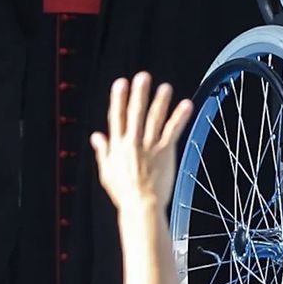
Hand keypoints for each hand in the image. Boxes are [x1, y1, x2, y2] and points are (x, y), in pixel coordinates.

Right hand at [91, 72, 193, 215]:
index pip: (117, 117)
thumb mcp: (106, 172)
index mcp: (117, 146)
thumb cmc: (124, 193)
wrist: (141, 206)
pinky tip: (186, 105)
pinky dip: (180, 117)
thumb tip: (96, 137)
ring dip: (160, 101)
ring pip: (154, 118)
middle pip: (136, 113)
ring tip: (165, 87)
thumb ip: (103, 151)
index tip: (121, 84)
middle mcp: (132, 142)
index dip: (119, 99)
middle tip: (143, 77)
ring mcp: (149, 146)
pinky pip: (173, 130)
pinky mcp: (165, 152)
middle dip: (139, 93)